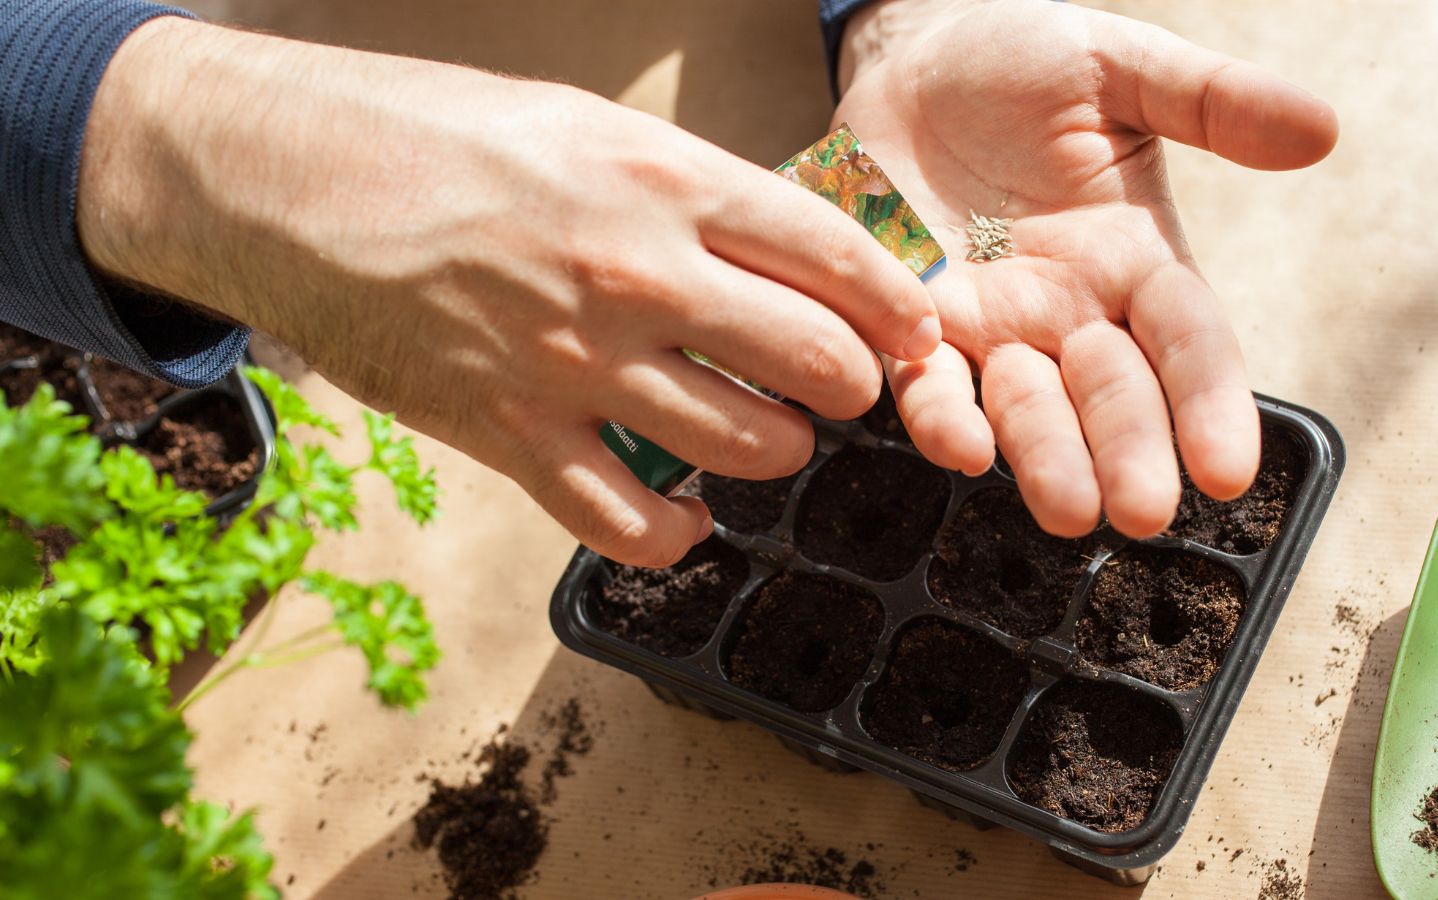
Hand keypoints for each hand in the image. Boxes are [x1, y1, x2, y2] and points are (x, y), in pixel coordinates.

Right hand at [78, 17, 941, 565]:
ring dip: (777, 452)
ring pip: (748, 447)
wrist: (282, 177)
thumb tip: (785, 252)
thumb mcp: (585, 128)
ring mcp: (574, 363)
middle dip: (853, 386)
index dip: (898, 308)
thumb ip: (690, 192)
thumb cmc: (434, 137)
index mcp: (663, 181)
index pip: (837, 256)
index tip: (914, 334)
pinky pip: (635, 523)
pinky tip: (688, 513)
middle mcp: (636, 274)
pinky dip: (680, 532)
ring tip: (766, 436)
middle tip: (841, 388)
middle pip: (816, 362)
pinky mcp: (511, 436)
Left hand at [836, 0, 1336, 536]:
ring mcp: (990, 328)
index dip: (1209, 402)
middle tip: (1142, 512)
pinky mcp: (911, 328)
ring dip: (1045, 458)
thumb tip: (1321, 131)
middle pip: (1112, 394)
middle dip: (1129, 453)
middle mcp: (1069, 312)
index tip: (1228, 467)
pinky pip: (928, 384)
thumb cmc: (1022, 63)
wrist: (910, 62)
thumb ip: (1210, 100)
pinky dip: (943, 416)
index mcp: (1135, 261)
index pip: (1187, 342)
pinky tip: (960, 446)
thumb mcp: (1120, 65)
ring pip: (1025, 409)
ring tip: (1067, 509)